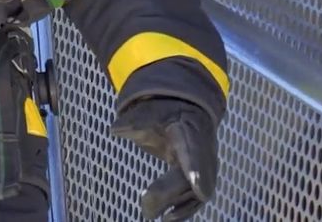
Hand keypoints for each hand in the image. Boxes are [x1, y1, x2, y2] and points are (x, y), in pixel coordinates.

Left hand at [109, 97, 218, 220]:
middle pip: (192, 178)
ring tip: (150, 213)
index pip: (195, 151)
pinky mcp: (201, 179)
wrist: (186, 110)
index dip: (197, 170)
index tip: (199, 189)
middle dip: (171, 194)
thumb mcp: (148, 111)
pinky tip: (167, 218)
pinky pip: (195, 198)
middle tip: (146, 208)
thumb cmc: (164, 113)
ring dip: (177, 207)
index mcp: (190, 131)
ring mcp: (205, 168)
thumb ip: (133, 122)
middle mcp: (203, 153)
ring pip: (196, 193)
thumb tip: (116, 130)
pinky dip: (183, 210)